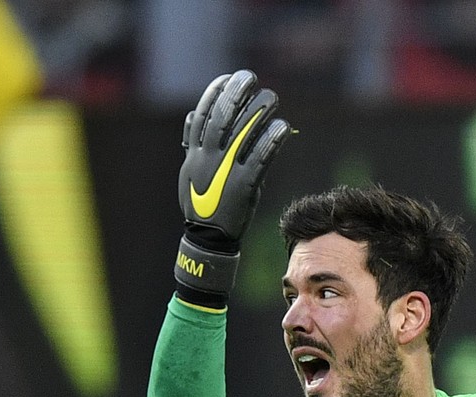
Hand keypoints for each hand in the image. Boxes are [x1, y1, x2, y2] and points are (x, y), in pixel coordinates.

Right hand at [175, 69, 292, 300]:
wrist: (209, 238)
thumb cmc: (204, 203)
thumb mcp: (192, 171)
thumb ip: (194, 144)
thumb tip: (192, 117)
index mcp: (195, 154)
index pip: (203, 116)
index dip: (216, 94)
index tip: (229, 78)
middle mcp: (208, 159)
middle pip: (222, 119)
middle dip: (236, 96)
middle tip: (251, 79)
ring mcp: (225, 172)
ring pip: (242, 135)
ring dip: (258, 113)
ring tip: (271, 98)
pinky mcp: (244, 186)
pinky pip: (260, 159)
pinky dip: (271, 141)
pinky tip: (283, 127)